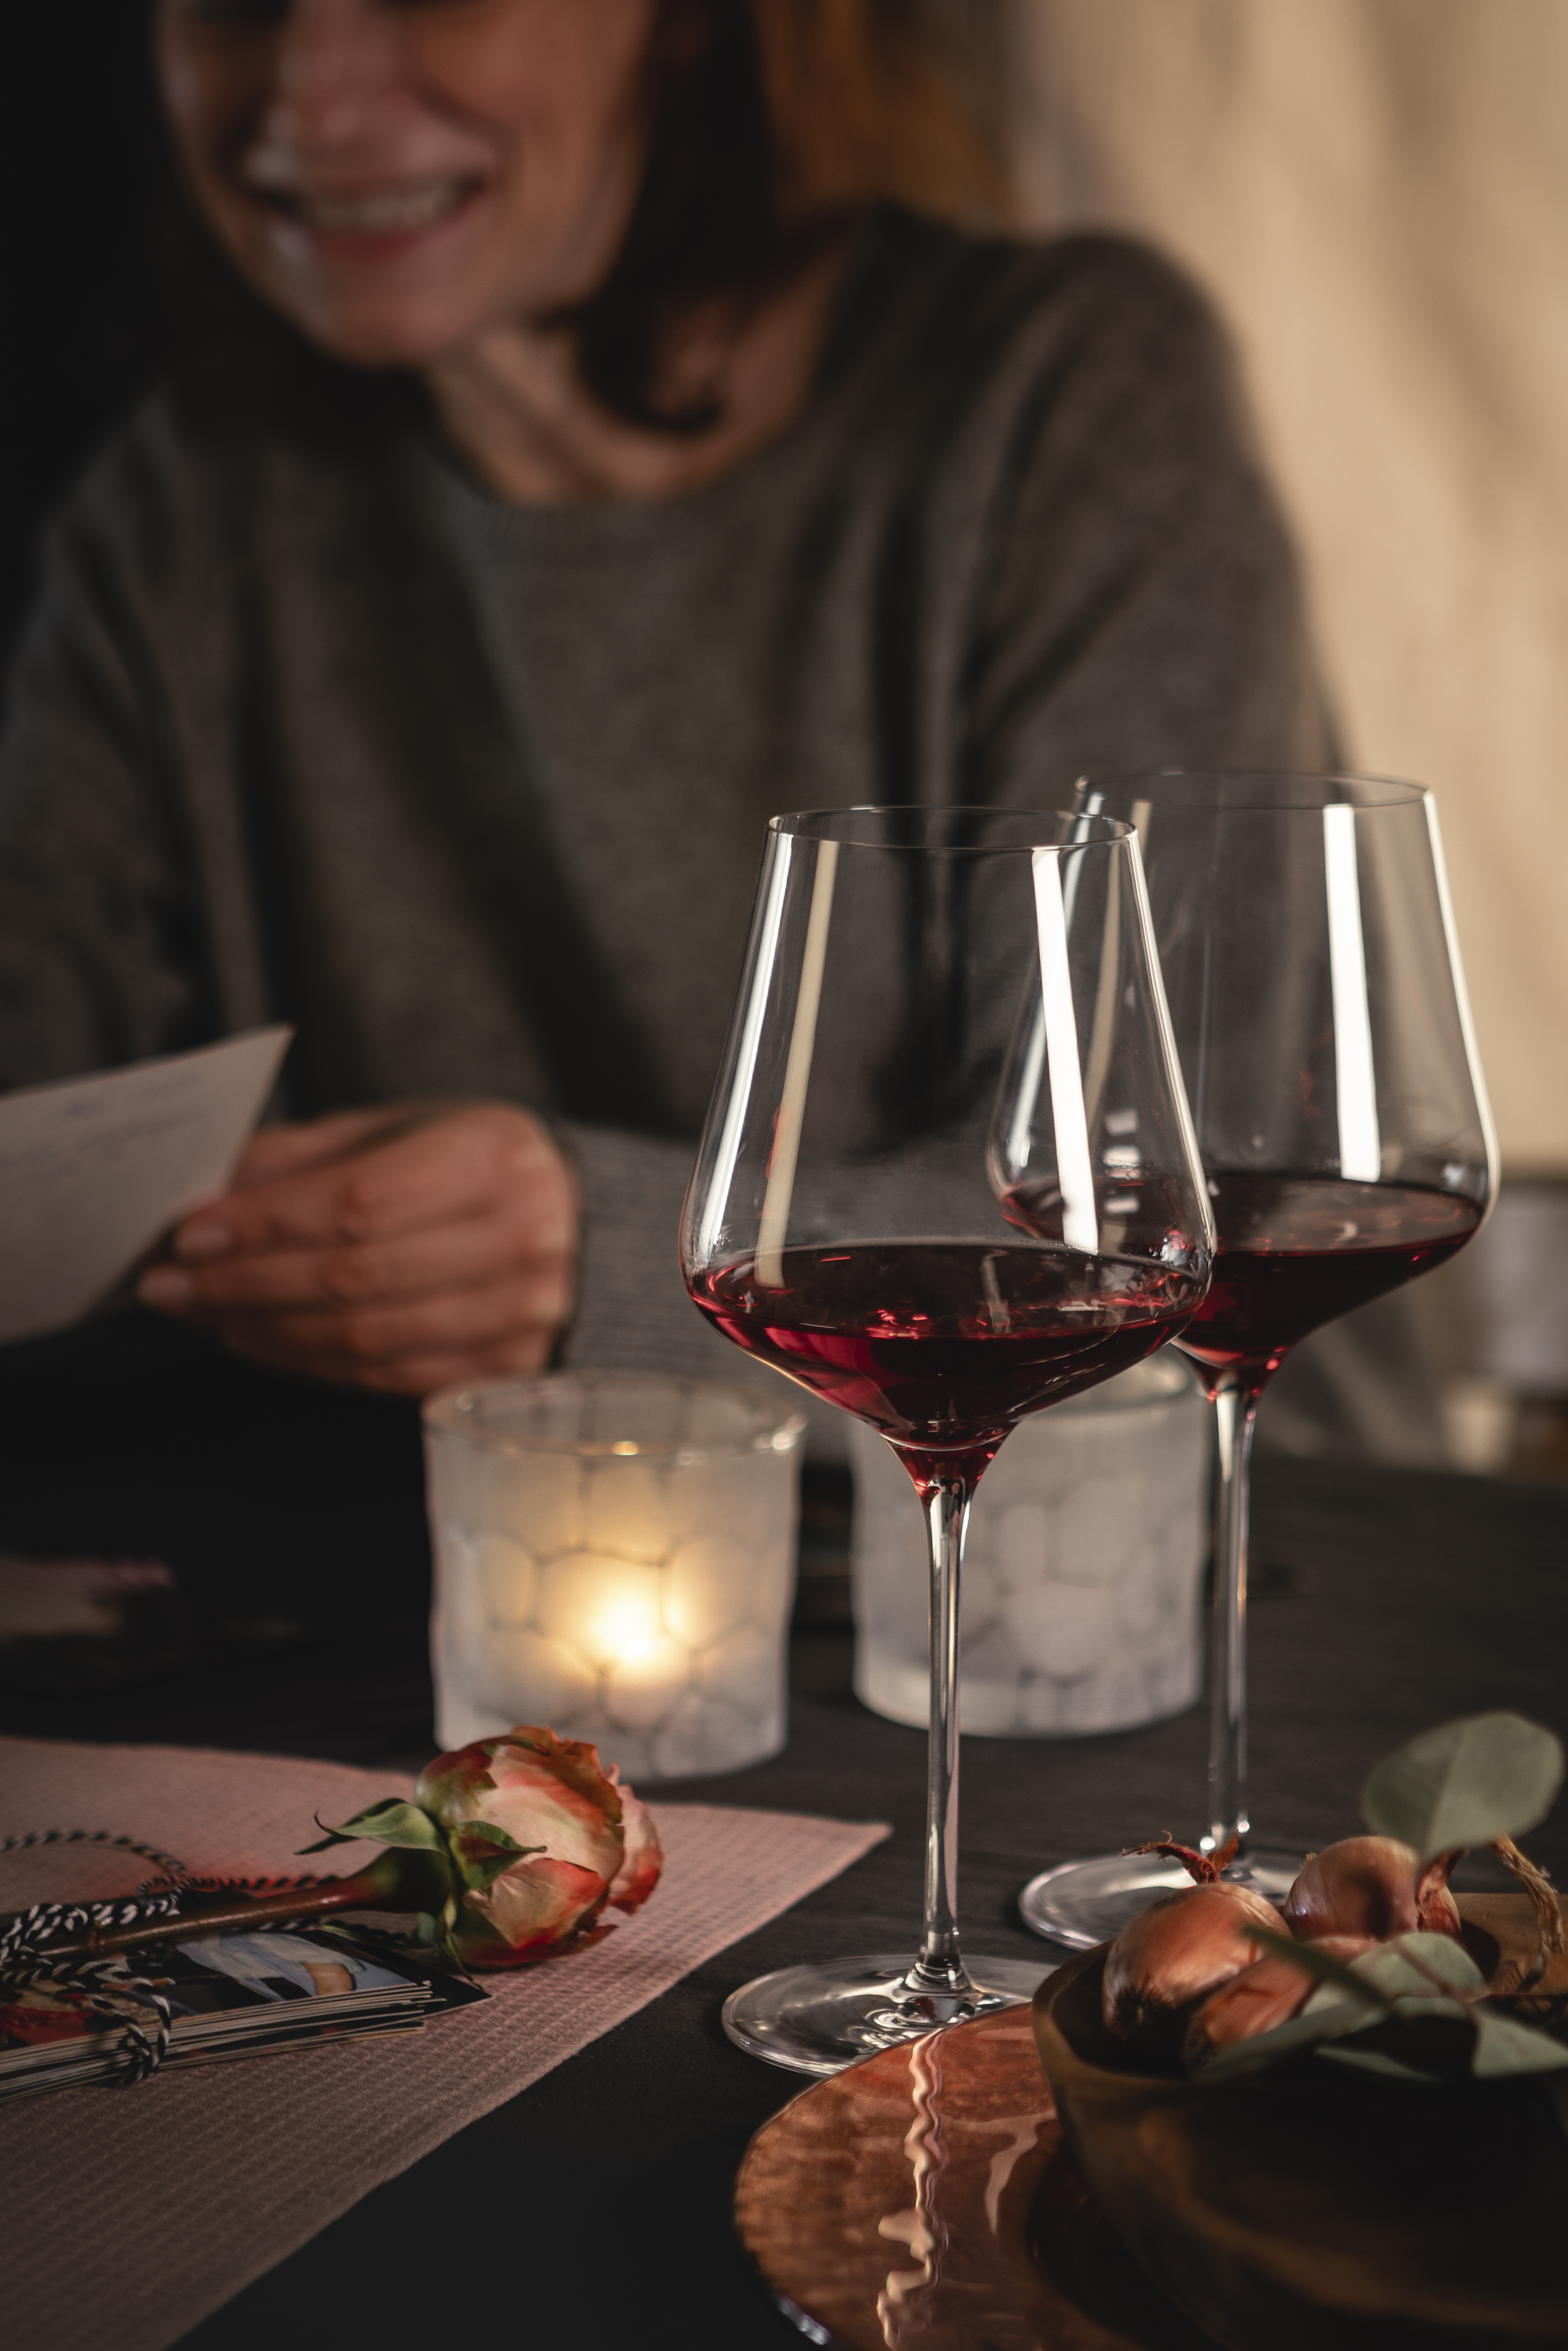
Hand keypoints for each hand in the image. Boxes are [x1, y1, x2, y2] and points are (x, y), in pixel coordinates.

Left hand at [137, 1103, 577, 1395]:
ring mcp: (522, 1313)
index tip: (191, 1232)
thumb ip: (306, 1158)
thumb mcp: (400, 1130)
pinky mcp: (507, 1370)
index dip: (266, 1223)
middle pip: (355, 1276)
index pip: (358, 1200)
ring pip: (366, 1338)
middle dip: (245, 1284)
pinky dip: (310, 1364)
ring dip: (266, 1331)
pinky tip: (262, 1340)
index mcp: (492, 1155)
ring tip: (205, 1314)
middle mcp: (520, 1236)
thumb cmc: (471, 1166)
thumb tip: (204, 1197)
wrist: (580, 1221)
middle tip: (170, 1285)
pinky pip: (387, 1377)